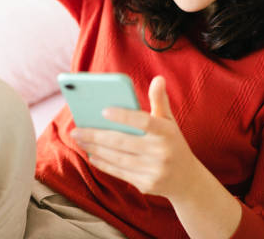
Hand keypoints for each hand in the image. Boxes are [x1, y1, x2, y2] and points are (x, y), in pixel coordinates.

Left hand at [70, 76, 198, 199]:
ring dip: (94, 148)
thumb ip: (160, 100)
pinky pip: (119, 172)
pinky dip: (103, 163)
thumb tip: (159, 78)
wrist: (188, 180)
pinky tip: (91, 154)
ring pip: (117, 158)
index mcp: (167, 132)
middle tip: (76, 129)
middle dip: (96, 135)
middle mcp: (162, 152)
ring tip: (80, 139)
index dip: (124, 116)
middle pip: (123, 142)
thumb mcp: (170, 121)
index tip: (103, 110)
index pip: (144, 121)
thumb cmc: (172, 142)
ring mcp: (154, 171)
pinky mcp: (146, 185)